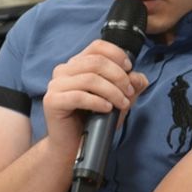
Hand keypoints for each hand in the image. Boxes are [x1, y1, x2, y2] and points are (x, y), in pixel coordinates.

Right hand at [42, 39, 148, 154]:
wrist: (72, 145)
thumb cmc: (93, 119)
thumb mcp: (117, 99)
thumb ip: (130, 86)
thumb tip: (139, 77)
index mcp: (77, 64)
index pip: (97, 46)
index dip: (116, 54)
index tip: (129, 68)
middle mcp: (64, 70)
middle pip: (96, 62)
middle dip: (118, 76)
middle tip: (128, 92)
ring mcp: (56, 85)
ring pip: (90, 79)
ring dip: (112, 91)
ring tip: (122, 103)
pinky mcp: (52, 101)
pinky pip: (79, 96)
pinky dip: (98, 102)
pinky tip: (107, 109)